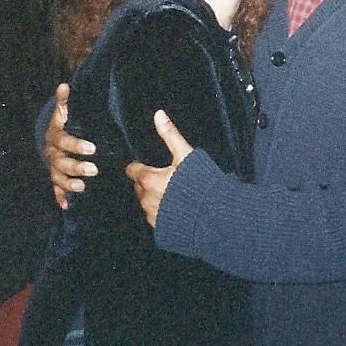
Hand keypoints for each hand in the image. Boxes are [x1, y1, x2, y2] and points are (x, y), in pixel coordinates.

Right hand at [42, 82, 97, 209]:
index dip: (76, 146)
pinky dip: (60, 198)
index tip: (92, 148)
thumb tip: (65, 85)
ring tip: (82, 187)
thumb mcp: (63, 112)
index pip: (64, 142)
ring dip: (68, 184)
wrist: (50, 138)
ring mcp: (52, 167)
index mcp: (54, 136)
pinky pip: (55, 190)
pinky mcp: (54, 179)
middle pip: (61, 163)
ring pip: (57, 178)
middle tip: (93, 170)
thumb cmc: (63, 124)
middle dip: (76, 167)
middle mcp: (51, 154)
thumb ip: (65, 101)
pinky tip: (67, 206)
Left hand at [125, 110, 192, 227]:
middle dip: (147, 183)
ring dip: (154, 198)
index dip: (139, 166)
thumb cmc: (199, 184)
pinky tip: (176, 209)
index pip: (132, 170)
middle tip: (163, 178)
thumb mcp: (186, 155)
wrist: (213, 217)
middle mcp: (145, 200)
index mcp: (148, 180)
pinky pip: (156, 218)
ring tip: (172, 194)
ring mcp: (152, 217)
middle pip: (139, 188)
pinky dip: (162, 212)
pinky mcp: (161, 231)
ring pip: (147, 204)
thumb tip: (158, 114)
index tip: (146, 164)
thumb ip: (170, 134)